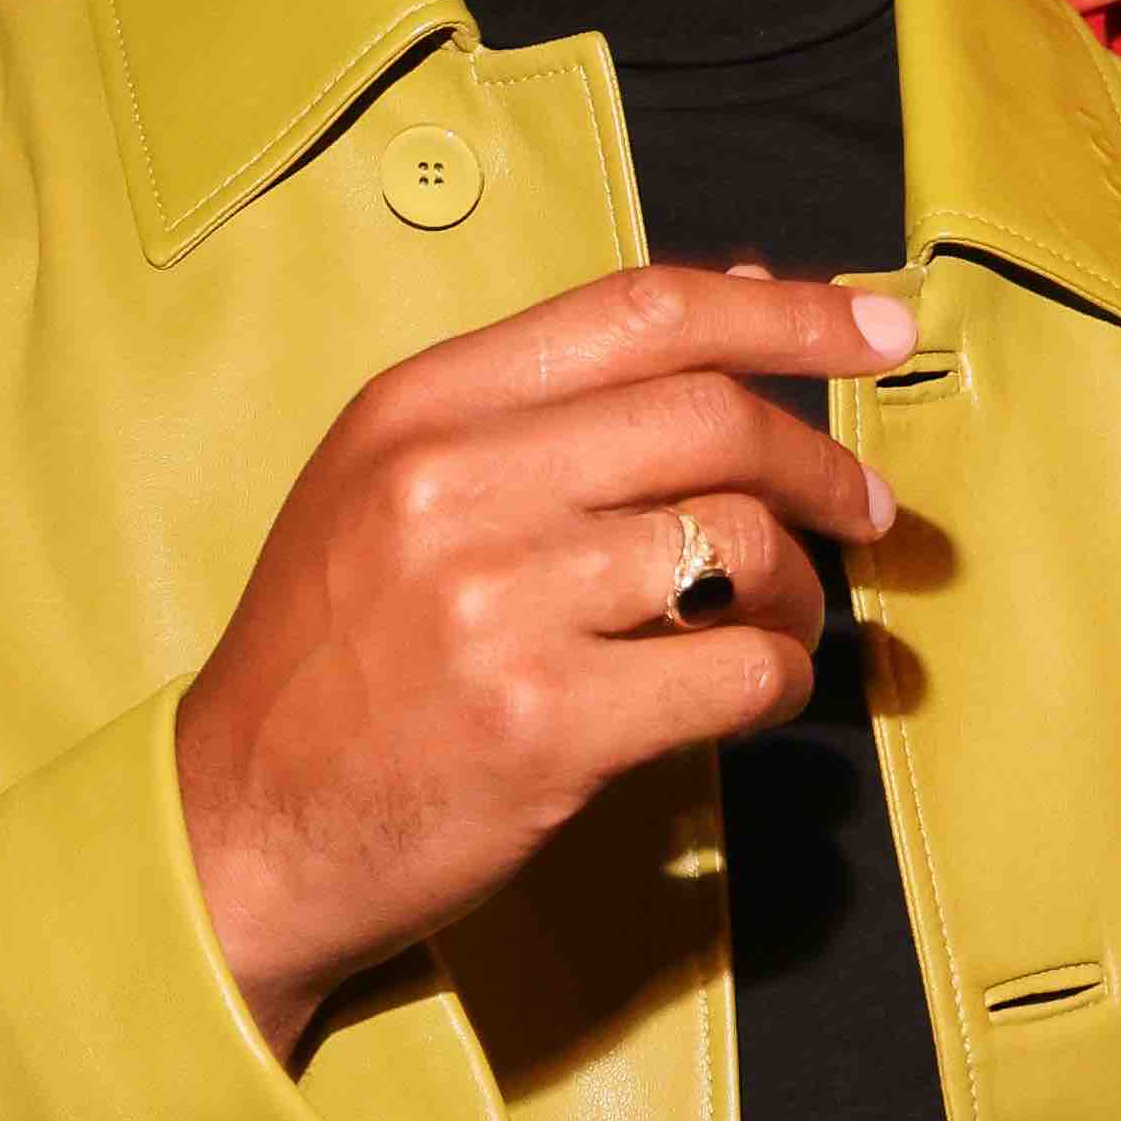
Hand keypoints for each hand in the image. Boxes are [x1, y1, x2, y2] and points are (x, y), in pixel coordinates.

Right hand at [174, 265, 912, 1062]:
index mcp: (421, 408)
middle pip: (712, 420)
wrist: (241, 831)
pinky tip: (758, 693)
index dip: (786, 313)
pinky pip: (737, 672)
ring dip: (798, 590)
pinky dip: (780, 680)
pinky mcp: (546, 726)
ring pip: (740, 548)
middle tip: (866, 509)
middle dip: (822, 463)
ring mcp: (499, 607)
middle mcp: (456, 487)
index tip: (879, 327)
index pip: (642, 312)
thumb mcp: (395, 486)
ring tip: (782, 624)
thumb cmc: (336, 659)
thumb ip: (554, 395)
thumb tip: (750, 290)